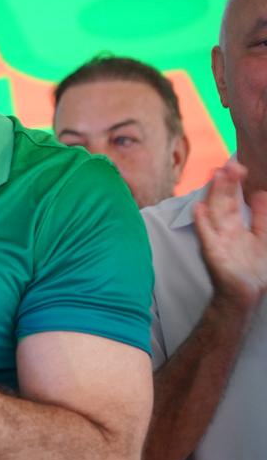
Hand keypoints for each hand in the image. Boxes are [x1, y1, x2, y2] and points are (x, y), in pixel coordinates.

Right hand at [193, 161, 266, 310]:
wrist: (246, 294)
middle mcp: (225, 230)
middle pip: (224, 202)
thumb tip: (262, 193)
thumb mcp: (265, 238)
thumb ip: (263, 217)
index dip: (235, 184)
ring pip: (216, 213)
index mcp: (236, 226)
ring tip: (216, 176)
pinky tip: (199, 209)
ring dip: (214, 194)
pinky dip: (202, 223)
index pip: (233, 200)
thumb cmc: (255, 268)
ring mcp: (218, 240)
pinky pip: (207, 236)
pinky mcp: (214, 253)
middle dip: (226, 184)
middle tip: (230, 164)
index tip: (238, 166)